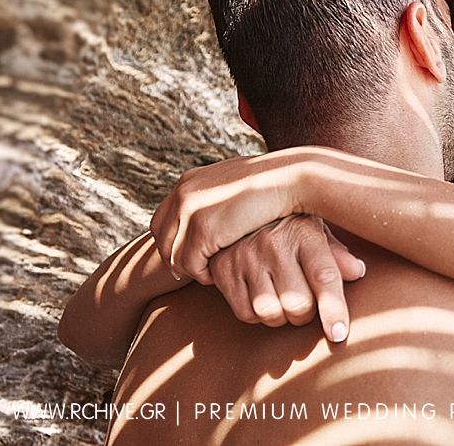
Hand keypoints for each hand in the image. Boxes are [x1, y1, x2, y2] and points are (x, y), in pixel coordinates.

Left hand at [150, 149, 319, 282]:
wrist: (291, 179)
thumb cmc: (274, 184)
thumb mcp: (235, 184)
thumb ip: (217, 197)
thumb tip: (214, 213)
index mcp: (189, 181)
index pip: (162, 220)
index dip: (172, 242)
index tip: (189, 256)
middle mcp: (183, 194)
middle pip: (161, 239)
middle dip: (176, 258)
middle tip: (198, 270)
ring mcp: (190, 211)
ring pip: (174, 256)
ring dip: (192, 269)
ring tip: (212, 272)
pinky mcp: (204, 230)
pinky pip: (191, 265)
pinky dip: (203, 275)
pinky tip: (220, 274)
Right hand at [210, 215, 364, 341]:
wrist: (237, 210)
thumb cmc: (287, 227)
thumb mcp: (315, 231)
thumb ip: (336, 254)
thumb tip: (358, 272)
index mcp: (304, 232)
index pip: (324, 276)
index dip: (334, 310)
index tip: (338, 333)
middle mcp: (274, 244)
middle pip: (298, 304)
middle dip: (305, 315)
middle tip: (305, 304)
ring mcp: (246, 257)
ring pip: (270, 312)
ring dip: (281, 317)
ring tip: (282, 300)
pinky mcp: (224, 271)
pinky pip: (246, 314)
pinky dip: (256, 315)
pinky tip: (261, 296)